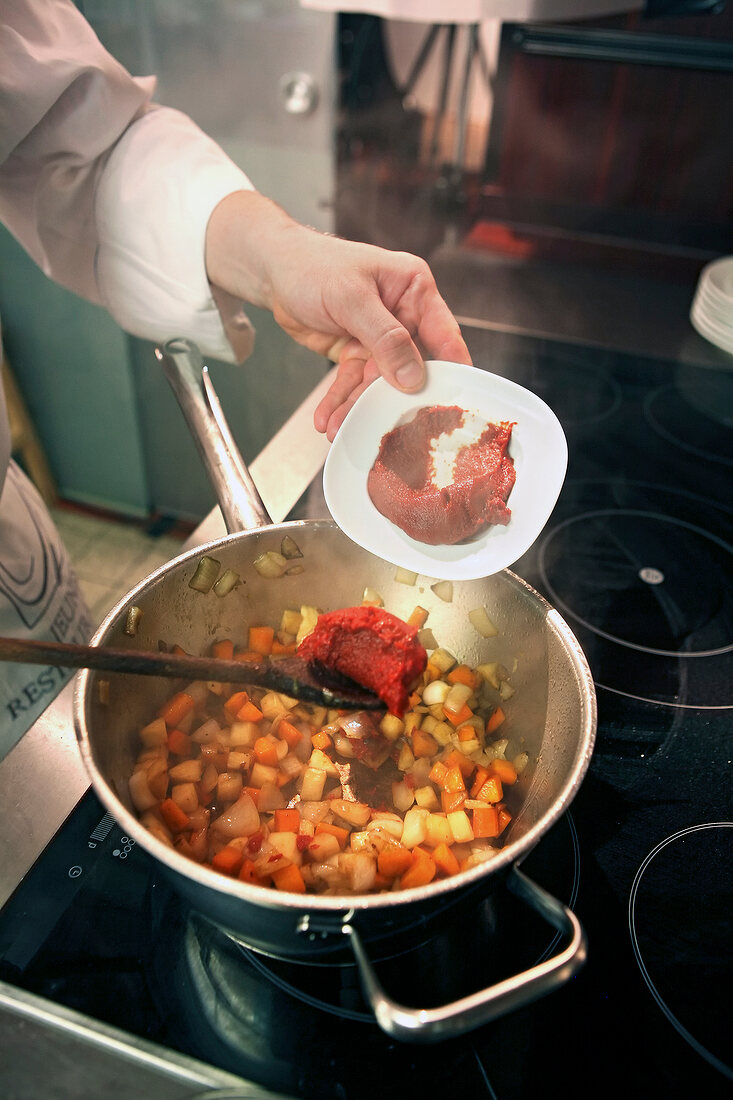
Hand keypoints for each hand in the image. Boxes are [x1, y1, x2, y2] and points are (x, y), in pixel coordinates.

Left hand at [205, 191, 471, 439]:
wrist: (273, 270)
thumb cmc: (314, 265)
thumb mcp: (351, 298)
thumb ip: (385, 337)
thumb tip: (413, 377)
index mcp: (414, 290)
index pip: (444, 334)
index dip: (453, 370)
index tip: (455, 404)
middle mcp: (402, 316)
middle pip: (409, 367)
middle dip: (393, 399)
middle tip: (388, 427)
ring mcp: (378, 339)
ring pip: (376, 382)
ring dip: (358, 406)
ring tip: (341, 428)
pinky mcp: (355, 354)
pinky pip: (352, 384)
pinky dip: (340, 403)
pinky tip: (328, 421)